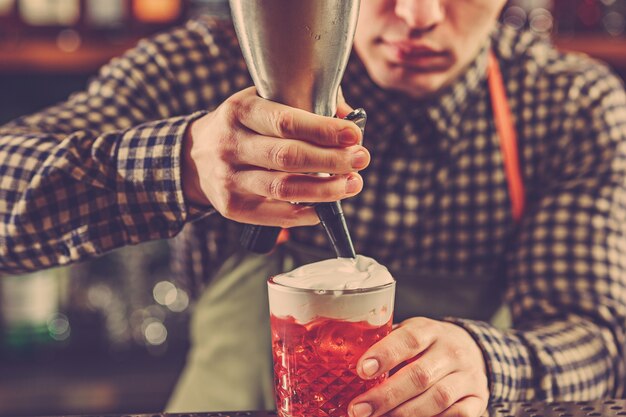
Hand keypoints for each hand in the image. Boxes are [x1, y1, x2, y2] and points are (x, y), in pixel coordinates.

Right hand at [181, 87, 367, 226]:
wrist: (195, 156)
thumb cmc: (245, 125)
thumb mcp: (264, 101)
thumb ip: (306, 102)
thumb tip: (350, 117)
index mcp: (240, 110)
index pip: (286, 121)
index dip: (324, 130)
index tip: (354, 134)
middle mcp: (230, 144)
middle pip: (287, 157)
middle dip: (331, 160)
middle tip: (361, 159)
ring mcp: (228, 179)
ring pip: (284, 188)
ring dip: (325, 189)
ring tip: (352, 184)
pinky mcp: (232, 207)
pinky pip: (277, 215)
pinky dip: (308, 212)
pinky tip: (327, 206)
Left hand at [349, 318, 488, 416]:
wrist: (474, 350)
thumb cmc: (428, 344)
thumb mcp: (412, 333)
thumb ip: (387, 344)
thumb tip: (346, 360)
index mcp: (430, 330)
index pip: (409, 339)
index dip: (384, 354)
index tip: (361, 371)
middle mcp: (451, 351)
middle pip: (419, 375)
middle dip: (386, 396)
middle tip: (358, 410)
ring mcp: (467, 376)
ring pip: (438, 399)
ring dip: (404, 414)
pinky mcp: (478, 398)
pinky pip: (458, 415)